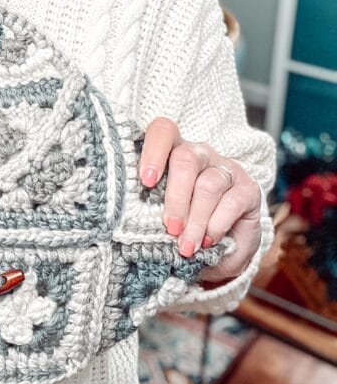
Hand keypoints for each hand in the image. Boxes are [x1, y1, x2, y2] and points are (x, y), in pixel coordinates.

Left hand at [139, 117, 262, 283]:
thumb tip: (135, 219)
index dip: (153, 151)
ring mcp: (226, 168)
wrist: (222, 251)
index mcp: (172, 152)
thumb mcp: (163, 216)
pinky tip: (208, 241)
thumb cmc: (183, 226)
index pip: (163, 132)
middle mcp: (200, 154)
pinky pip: (231, 203)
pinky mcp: (249, 188)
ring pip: (208, 185)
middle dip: (175, 198)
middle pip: (185, 158)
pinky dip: (216, 225)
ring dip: (195, 220)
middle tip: (171, 228)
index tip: (146, 181)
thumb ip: (149, 209)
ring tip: (186, 246)